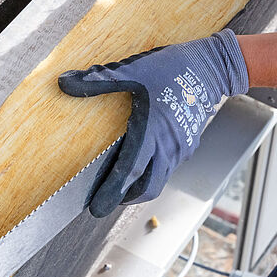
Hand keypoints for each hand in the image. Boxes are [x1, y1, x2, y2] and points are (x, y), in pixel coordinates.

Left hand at [58, 29, 248, 216]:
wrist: (211, 67)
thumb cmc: (172, 68)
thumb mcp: (131, 70)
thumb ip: (98, 80)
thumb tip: (65, 83)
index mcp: (152, 132)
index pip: (129, 172)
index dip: (112, 192)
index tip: (97, 208)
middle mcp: (168, 147)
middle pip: (147, 188)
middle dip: (126, 198)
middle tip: (107, 200)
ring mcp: (180, 149)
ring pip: (159, 180)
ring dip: (139, 187)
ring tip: (121, 185)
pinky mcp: (187, 146)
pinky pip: (168, 168)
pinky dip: (152, 173)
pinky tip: (143, 163)